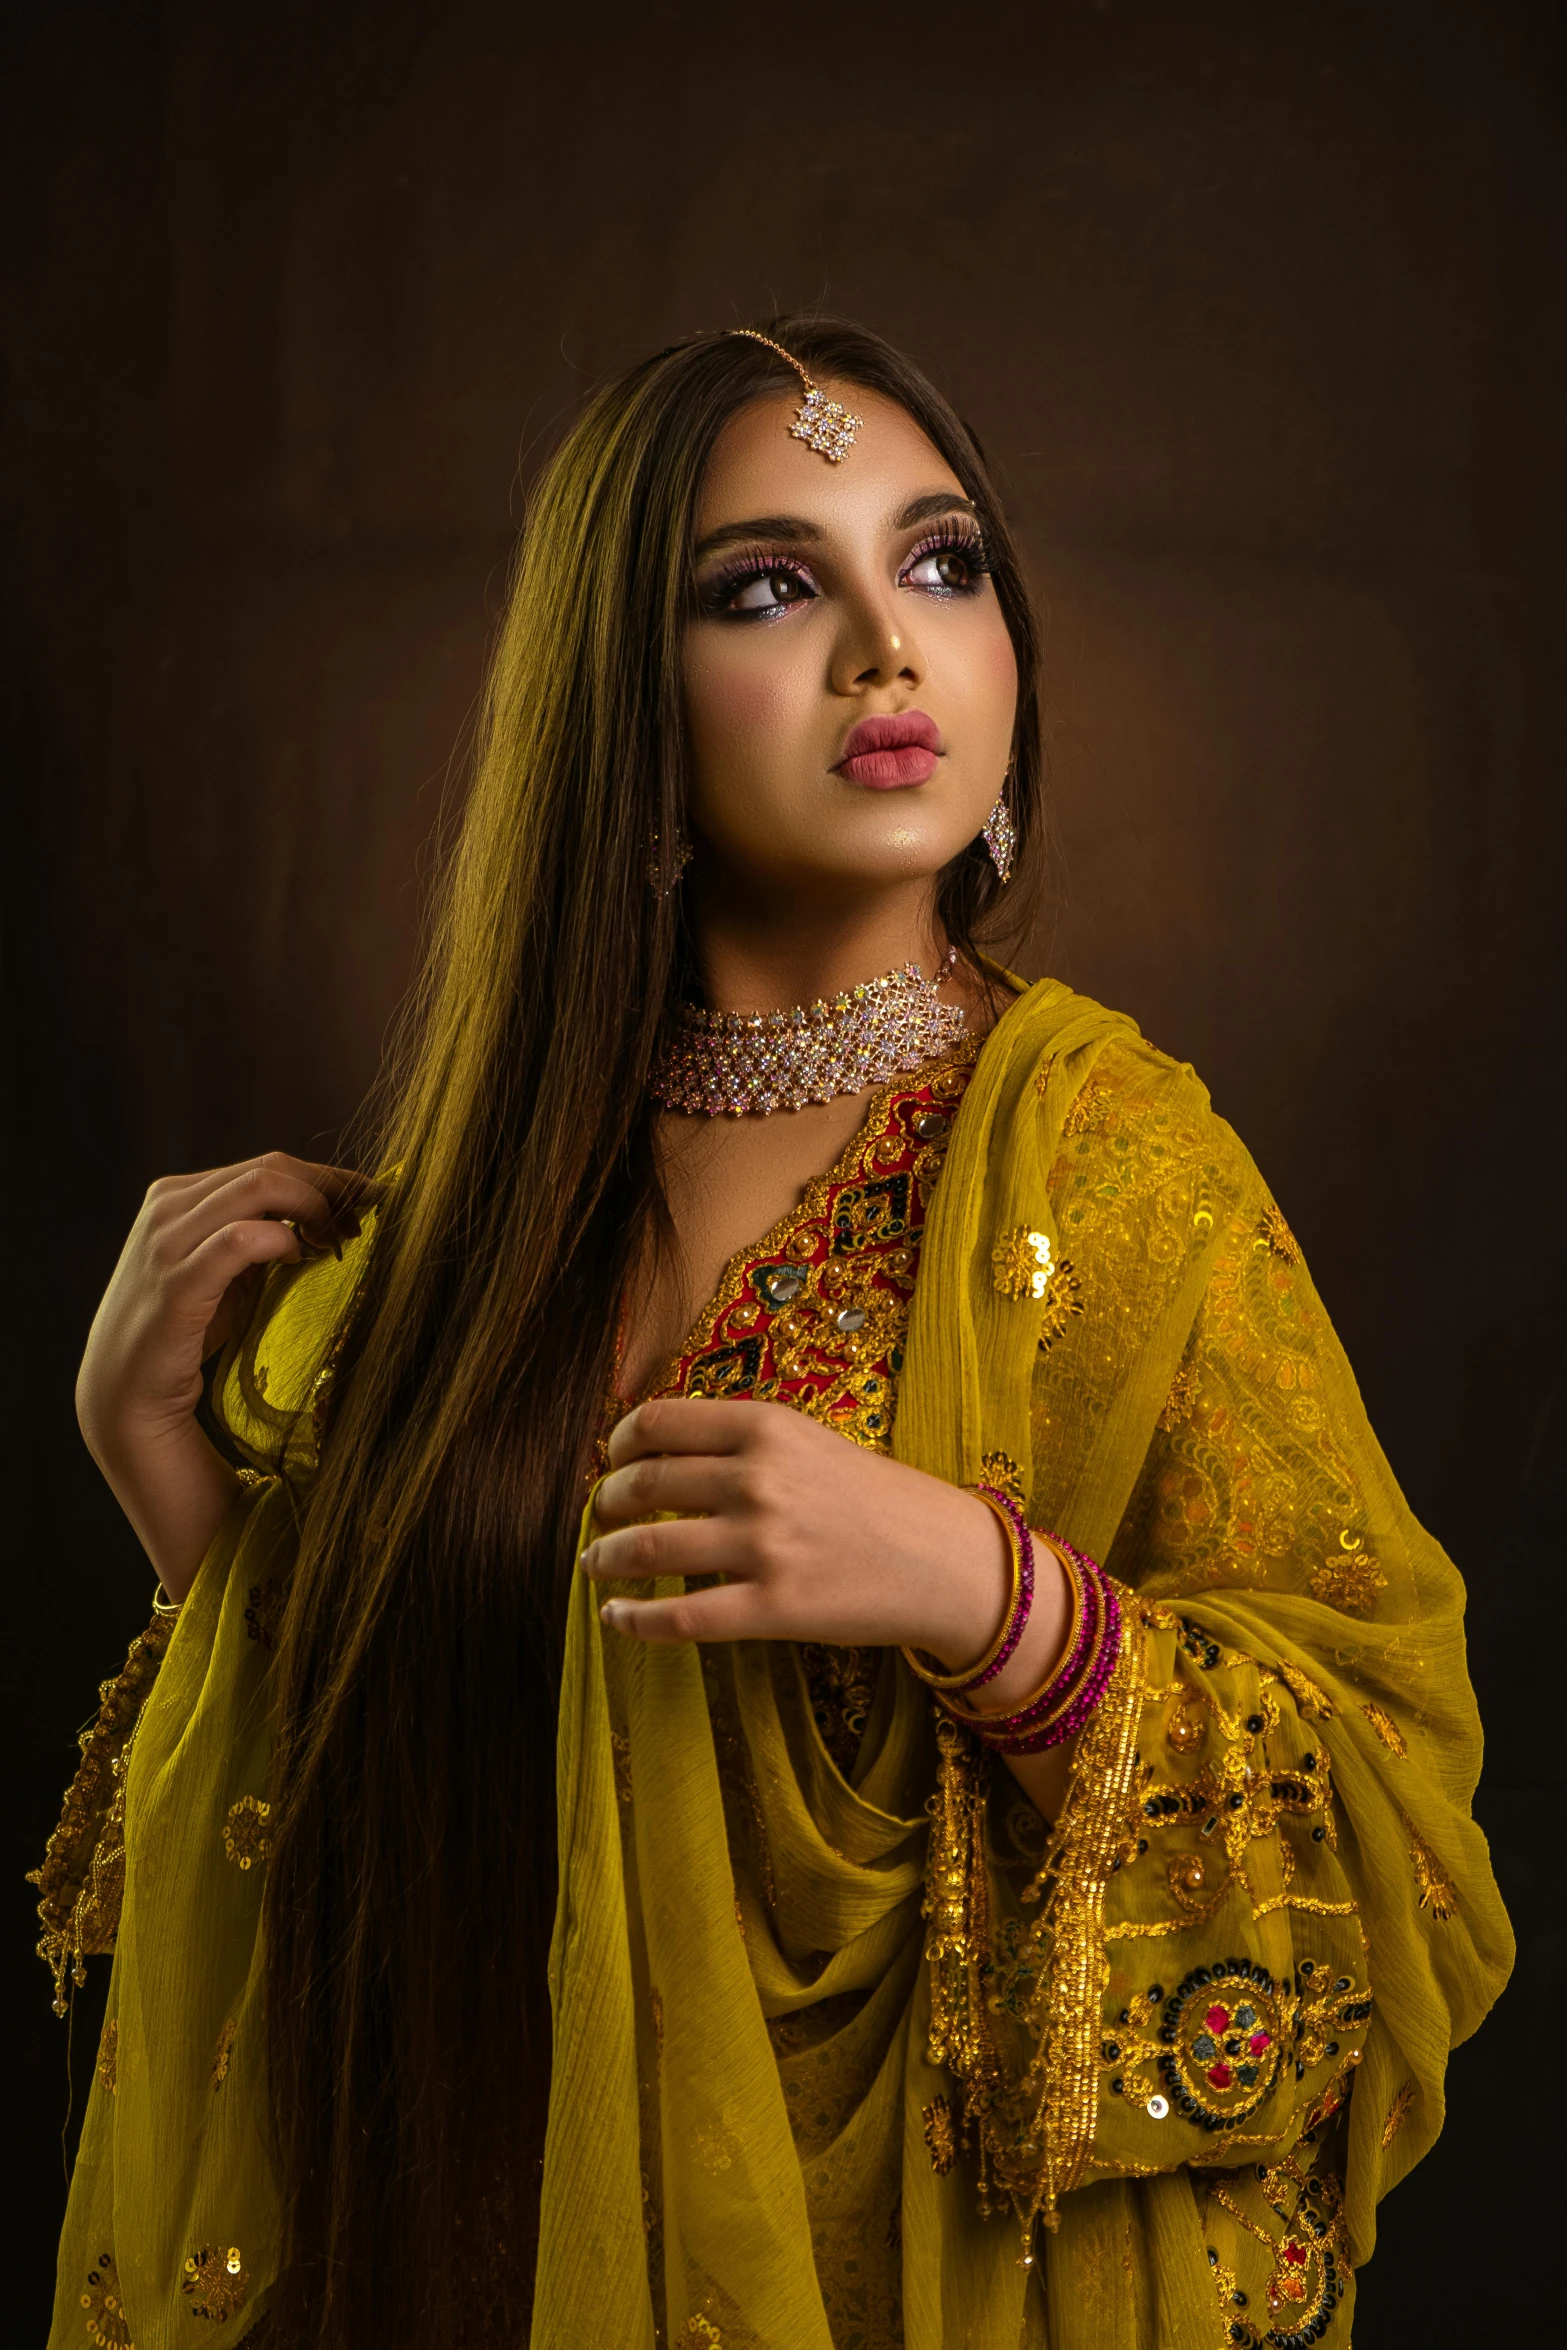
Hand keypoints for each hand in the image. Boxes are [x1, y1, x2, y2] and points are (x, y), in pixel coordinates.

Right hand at [77, 1152, 372, 1596]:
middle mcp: (167, 1209)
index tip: (370, 1200)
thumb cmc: (185, 1333)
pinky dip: (284, 1241)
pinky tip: (305, 1260)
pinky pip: (241, 1240)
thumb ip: (260, 1237)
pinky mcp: (177, 1284)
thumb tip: (332, 1215)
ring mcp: (166, 1243)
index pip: (267, 1166)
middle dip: (329, 1191)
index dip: (326, 1179)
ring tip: (341, 1242)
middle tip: (367, 1222)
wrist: (127, 1398)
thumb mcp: (225, 1274)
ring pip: (259, 1189)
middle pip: (269, 1170)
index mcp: (177, 1196)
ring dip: (315, 1210)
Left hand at [584, 1397, 1034, 1667]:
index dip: (621, 1443)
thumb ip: (746, 1442)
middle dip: (609, 1501)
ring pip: (650, 1546)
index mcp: (768, 1427)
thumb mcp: (813, 1443)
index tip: (613, 1459)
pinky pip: (680, 1615)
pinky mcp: (774, 1607)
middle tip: (601, 1514)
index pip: (661, 1421)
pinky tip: (616, 1616)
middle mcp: (759, 1478)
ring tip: (597, 1562)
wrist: (947, 1562)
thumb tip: (665, 1453)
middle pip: (646, 1482)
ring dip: (608, 1556)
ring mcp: (765, 1544)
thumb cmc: (881, 1501)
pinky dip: (634, 1617)